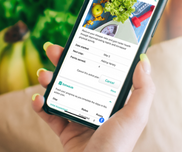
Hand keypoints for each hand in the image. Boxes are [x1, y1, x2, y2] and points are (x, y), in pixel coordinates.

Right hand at [31, 44, 154, 151]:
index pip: (100, 72)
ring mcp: (78, 119)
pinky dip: (40, 106)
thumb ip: (143, 90)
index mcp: (113, 102)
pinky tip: (38, 99)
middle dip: (63, 62)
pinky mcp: (64, 132)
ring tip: (43, 75)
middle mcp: (96, 108)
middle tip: (52, 50)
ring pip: (60, 92)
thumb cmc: (118, 148)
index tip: (80, 41)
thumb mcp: (135, 117)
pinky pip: (49, 114)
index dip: (89, 55)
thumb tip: (144, 61)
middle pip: (76, 77)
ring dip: (48, 80)